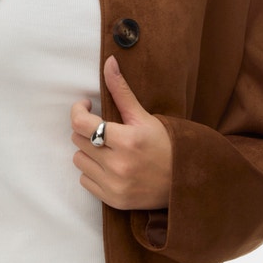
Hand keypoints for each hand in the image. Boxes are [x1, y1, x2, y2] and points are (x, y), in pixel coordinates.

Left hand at [71, 55, 171, 210]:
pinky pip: (84, 180)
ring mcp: (115, 185)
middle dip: (86, 129)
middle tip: (102, 126)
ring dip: (87, 150)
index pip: (80, 123)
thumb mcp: (144, 116)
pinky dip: (92, 171)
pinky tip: (109, 166)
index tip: (87, 106)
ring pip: (78, 159)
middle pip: (78, 139)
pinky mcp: (112, 200)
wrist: (184, 181)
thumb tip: (109, 62)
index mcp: (127, 140)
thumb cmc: (164, 144)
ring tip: (106, 147)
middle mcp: (119, 165)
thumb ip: (121, 90)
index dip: (78, 110)